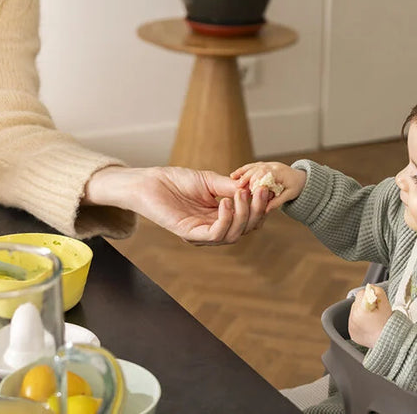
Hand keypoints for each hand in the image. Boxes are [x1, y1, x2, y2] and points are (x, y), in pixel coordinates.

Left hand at [84, 167, 269, 244]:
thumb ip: (231, 188)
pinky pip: (214, 235)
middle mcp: (213, 228)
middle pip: (245, 229)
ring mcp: (201, 234)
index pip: (248, 220)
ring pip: (233, 235)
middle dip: (256, 211)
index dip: (260, 207)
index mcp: (220, 216)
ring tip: (242, 195)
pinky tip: (225, 203)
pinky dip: (225, 220)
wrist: (149, 182)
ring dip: (242, 215)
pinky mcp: (189, 234)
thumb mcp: (210, 180)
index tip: (267, 189)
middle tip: (260, 192)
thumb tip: (255, 190)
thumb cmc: (176, 180)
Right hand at [230, 161, 305, 212]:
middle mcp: (273, 166)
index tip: (249, 190)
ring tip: (233, 179)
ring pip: (253, 166)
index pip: (265, 173)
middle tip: (238, 187)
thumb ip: (277, 202)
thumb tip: (265, 210)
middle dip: (247, 177)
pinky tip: (234, 175)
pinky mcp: (264, 165)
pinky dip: (243, 170)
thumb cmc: (296, 186)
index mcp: (279, 172)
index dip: (256, 181)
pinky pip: (252, 166)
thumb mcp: (289, 195)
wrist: (301, 178)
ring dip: (242, 172)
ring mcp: (268, 164)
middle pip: (257, 169)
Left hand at [348, 284, 391, 347]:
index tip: (376, 303)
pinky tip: (369, 325)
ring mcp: (352, 326)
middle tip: (376, 312)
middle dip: (365, 304)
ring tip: (372, 319)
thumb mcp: (386, 304)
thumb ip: (377, 291)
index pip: (361, 294)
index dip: (370, 296)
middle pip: (356, 302)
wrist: (389, 342)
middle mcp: (353, 318)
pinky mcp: (352, 333)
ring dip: (361, 312)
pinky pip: (353, 322)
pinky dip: (359, 322)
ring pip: (354, 312)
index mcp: (361, 310)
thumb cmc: (389, 324)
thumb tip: (370, 287)